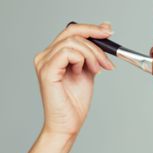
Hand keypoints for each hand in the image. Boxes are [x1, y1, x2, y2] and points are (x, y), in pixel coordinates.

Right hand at [33, 22, 114, 136]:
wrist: (68, 124)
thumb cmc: (75, 102)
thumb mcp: (89, 71)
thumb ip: (92, 53)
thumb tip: (104, 29)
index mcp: (54, 54)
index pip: (72, 30)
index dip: (91, 28)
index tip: (108, 30)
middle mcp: (45, 55)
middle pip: (72, 31)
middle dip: (95, 39)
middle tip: (109, 56)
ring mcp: (44, 62)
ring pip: (73, 42)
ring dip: (92, 54)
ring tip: (98, 69)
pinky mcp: (46, 71)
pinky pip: (67, 53)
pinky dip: (82, 60)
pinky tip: (84, 72)